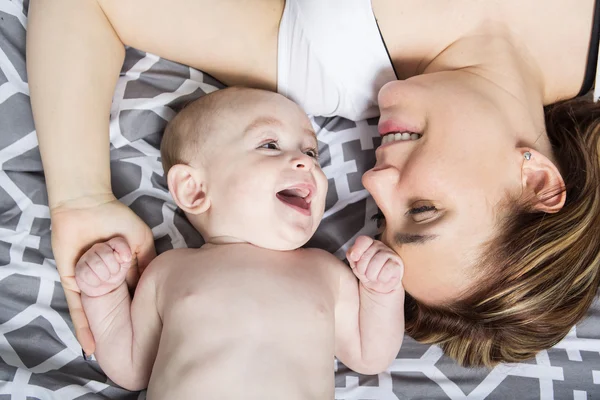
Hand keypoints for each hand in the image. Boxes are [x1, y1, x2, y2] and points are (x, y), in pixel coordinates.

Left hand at [51, 194, 155, 354]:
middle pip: (118, 306)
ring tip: (111, 355)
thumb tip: (156, 283)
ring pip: (99, 312)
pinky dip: (82, 326)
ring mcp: (91, 282)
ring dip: (104, 332)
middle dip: (126, 326)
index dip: (144, 310)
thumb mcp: (140, 240)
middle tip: (138, 346)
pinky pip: (77, 308)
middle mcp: (109, 279)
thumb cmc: (116, 219)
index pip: (136, 294)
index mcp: (126, 269)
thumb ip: (148, 261)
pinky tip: (89, 346)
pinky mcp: (73, 283)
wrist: (85, 206)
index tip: (154, 328)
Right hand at [75, 237, 131, 296]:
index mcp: (112, 244)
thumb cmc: (117, 273)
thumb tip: (128, 258)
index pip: (118, 242)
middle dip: (114, 268)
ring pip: (97, 264)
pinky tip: (97, 281)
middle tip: (113, 272)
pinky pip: (87, 274)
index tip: (127, 259)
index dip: (123, 251)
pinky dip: (95, 282)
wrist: (106, 288)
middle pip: (107, 254)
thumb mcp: (127, 263)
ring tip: (105, 277)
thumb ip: (130, 256)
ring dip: (105, 276)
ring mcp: (87, 256)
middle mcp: (98, 247)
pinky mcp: (79, 268)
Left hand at [347, 236, 402, 293]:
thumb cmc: (366, 272)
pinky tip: (382, 278)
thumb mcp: (355, 263)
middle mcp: (380, 246)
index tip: (354, 258)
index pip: (363, 240)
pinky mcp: (398, 264)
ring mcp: (390, 254)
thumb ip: (351, 254)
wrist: (378, 285)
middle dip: (362, 269)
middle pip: (366, 256)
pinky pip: (386, 271)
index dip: (357, 250)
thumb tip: (353, 254)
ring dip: (372, 275)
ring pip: (376, 263)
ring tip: (373, 276)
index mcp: (369, 243)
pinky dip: (381, 278)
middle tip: (365, 272)